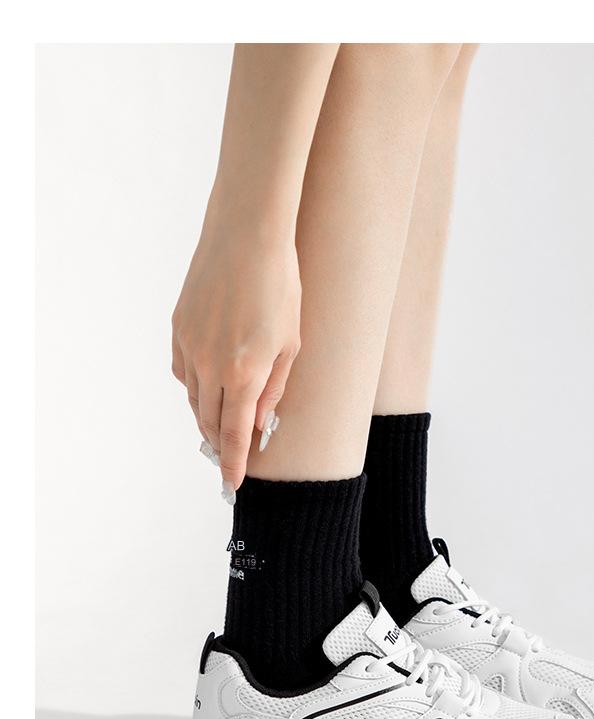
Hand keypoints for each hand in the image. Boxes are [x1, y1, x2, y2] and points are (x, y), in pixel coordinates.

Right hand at [171, 222, 300, 493]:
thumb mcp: (290, 343)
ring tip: (219, 426)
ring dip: (206, 417)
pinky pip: (183, 371)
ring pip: (193, 398)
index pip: (235, 434)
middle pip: (209, 422)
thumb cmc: (280, 285)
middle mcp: (210, 364)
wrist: (246, 233)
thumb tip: (259, 424)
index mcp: (243, 372)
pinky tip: (208, 386)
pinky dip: (195, 386)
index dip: (234, 463)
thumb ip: (274, 389)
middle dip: (219, 444)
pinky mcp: (177, 327)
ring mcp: (189, 345)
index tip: (232, 485)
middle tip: (228, 459)